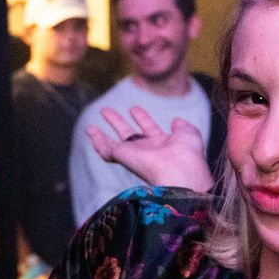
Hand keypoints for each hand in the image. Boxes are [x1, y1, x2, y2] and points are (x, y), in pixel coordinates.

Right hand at [86, 106, 211, 191]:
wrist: (179, 169)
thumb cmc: (187, 153)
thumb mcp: (188, 133)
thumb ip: (182, 126)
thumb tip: (176, 121)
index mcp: (163, 145)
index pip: (150, 130)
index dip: (142, 119)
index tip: (134, 109)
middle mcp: (147, 151)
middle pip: (129, 135)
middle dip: (118, 122)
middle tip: (106, 111)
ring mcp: (134, 156)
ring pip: (114, 145)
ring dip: (101, 134)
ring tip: (89, 125)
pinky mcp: (123, 158)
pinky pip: (107, 151)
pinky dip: (98, 142)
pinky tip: (91, 131)